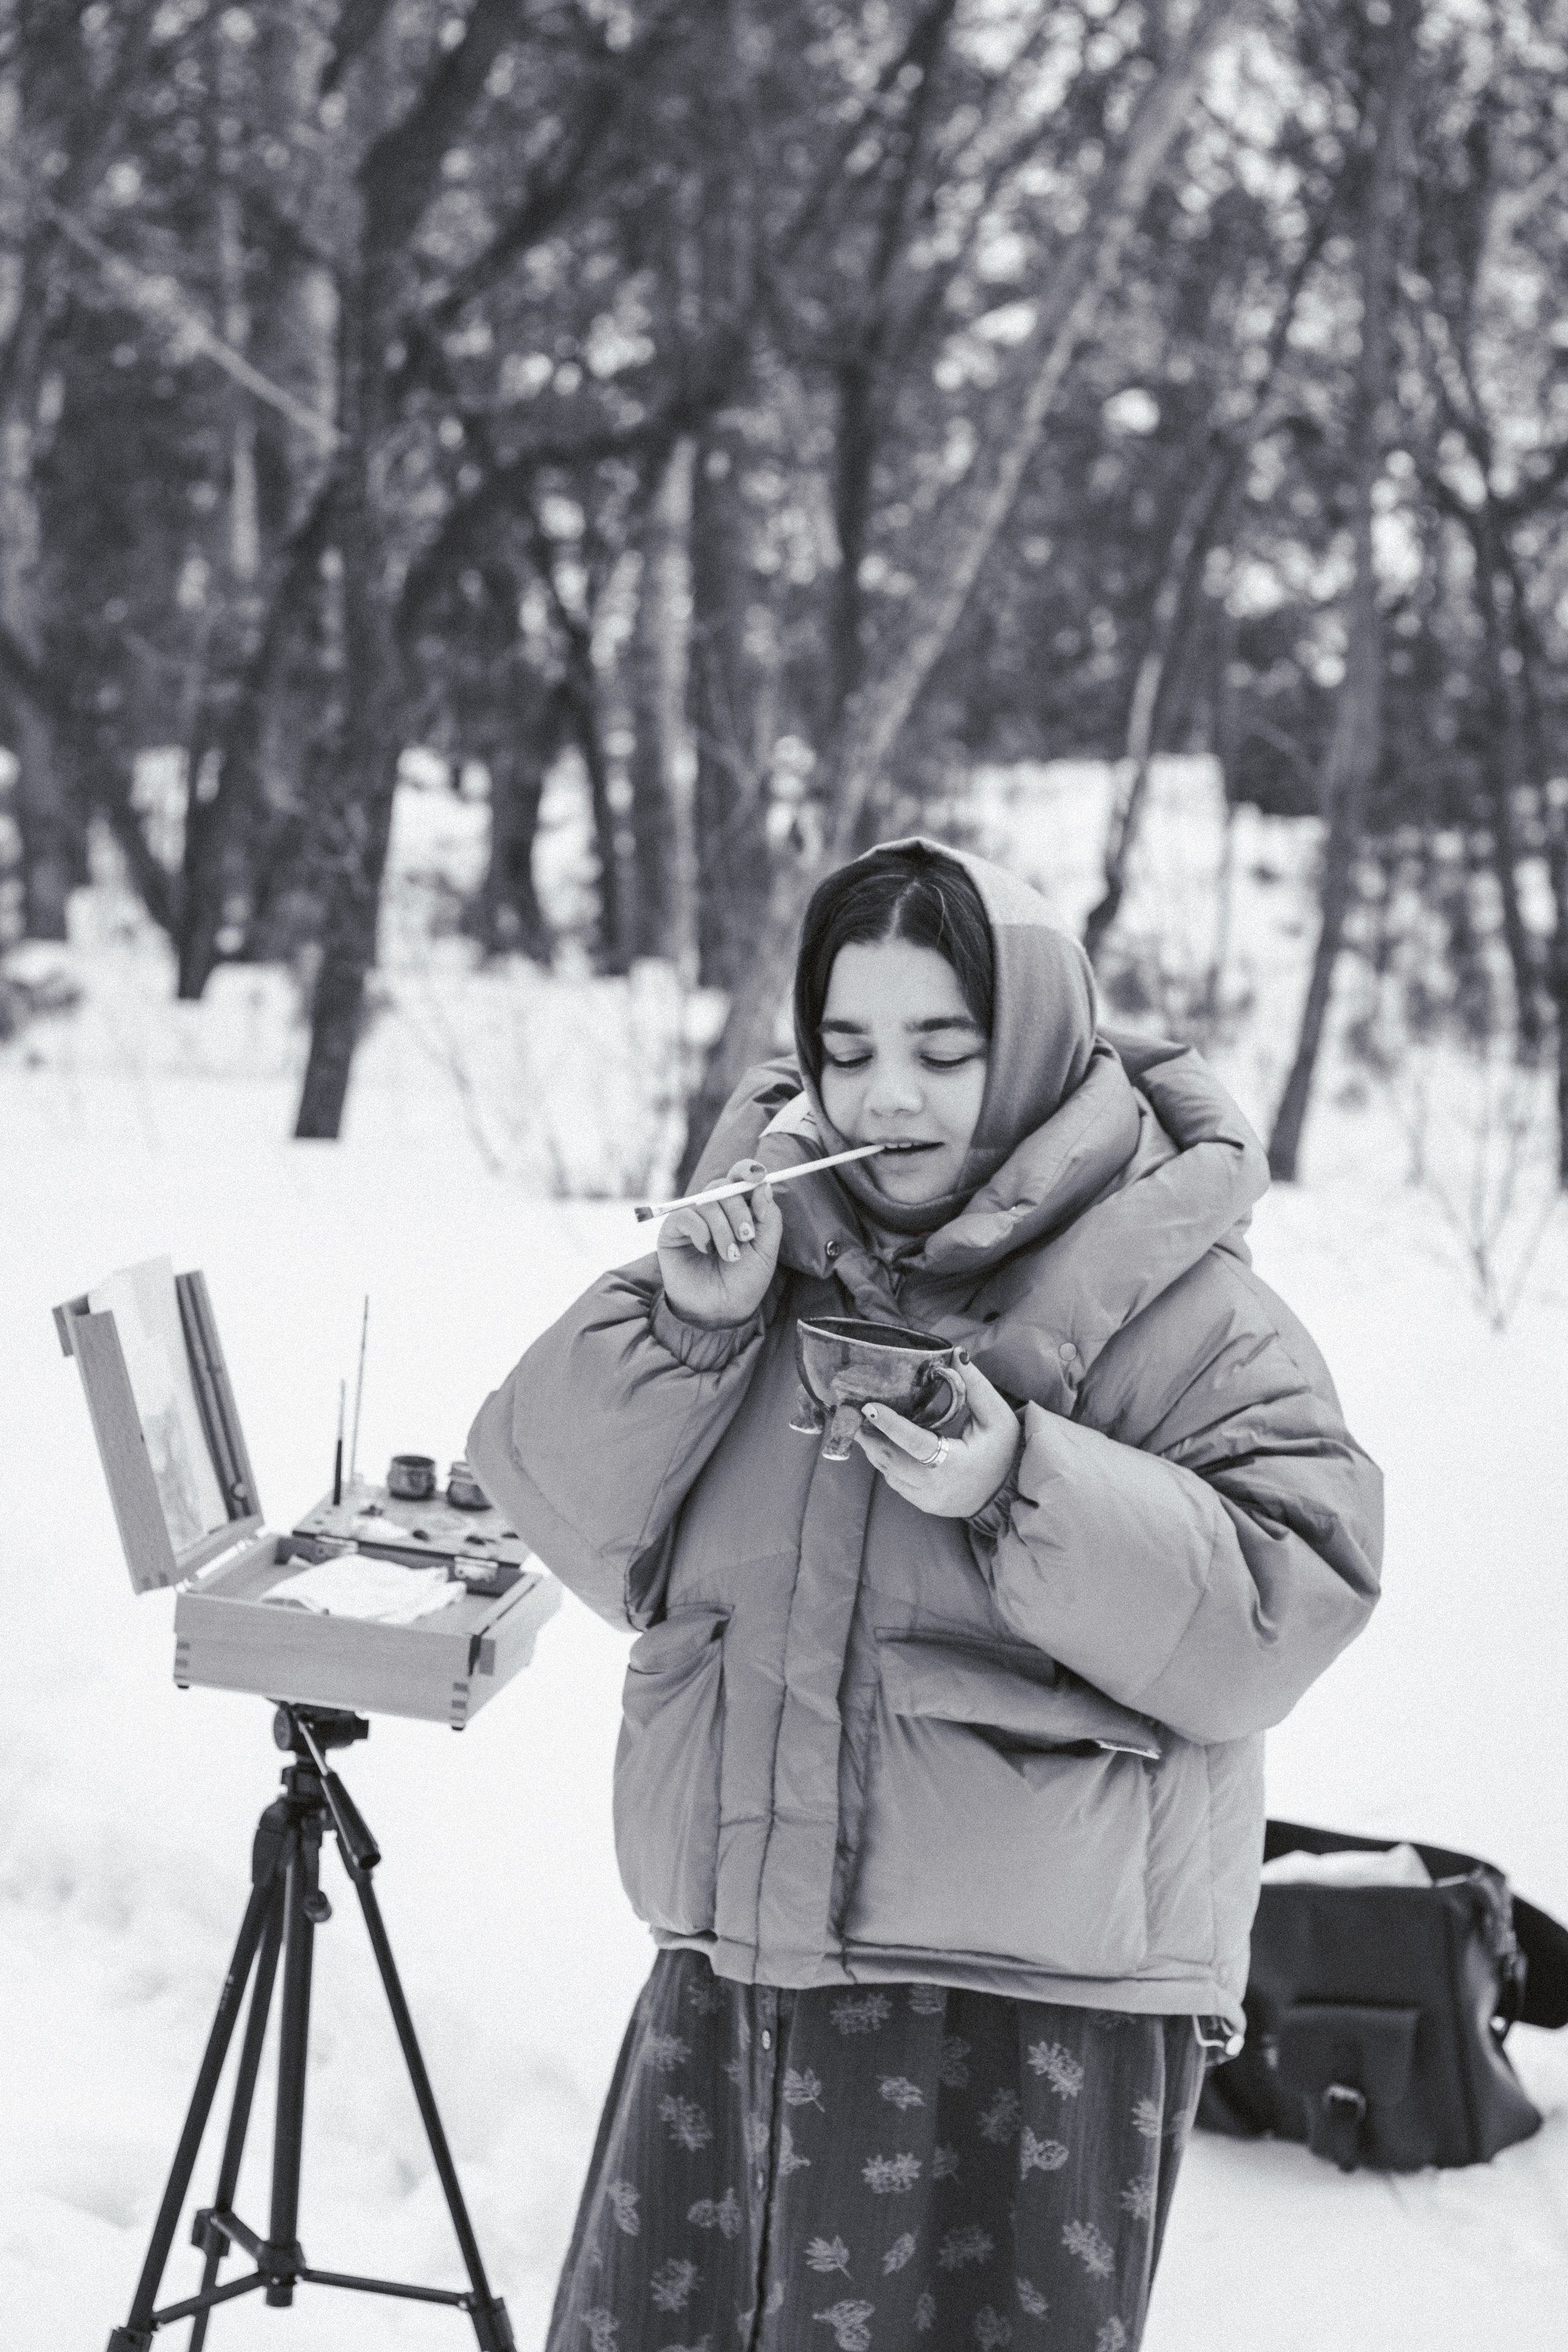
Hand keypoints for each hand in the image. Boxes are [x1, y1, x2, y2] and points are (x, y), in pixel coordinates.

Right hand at [658, 1160, 782, 1328]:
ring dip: (723, 1229)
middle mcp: (715, 1209)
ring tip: (730, 1255)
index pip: (740, 1177)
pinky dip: (701, 1232)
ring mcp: (693, 1218)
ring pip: (708, 1202)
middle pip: (725, 1186)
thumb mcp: (765, 1250)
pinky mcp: (673, 1230)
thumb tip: (764, 1185)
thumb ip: (768, 1217)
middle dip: (739, 1211)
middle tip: (746, 1237)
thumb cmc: (744, 1281)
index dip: (748, 1170)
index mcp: (739, 1209)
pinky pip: (686, 1215)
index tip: (758, 1176)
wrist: (720, 1311)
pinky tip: (706, 1250)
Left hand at [855, 1358, 1020, 1518]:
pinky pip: (896, 1484)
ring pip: (889, 1474)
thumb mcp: (997, 1416)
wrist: (1010, 1492)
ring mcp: (929, 1500)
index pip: (915, 1443)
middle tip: (855, 1415)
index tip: (869, 1408)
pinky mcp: (925, 1504)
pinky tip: (884, 1444)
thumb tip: (956, 1353)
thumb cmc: (1005, 1451)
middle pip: (892, 1461)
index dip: (890, 1425)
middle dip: (870, 1437)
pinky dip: (887, 1463)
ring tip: (863, 1426)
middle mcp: (937, 1487)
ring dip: (875, 1450)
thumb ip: (975, 1386)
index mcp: (956, 1465)